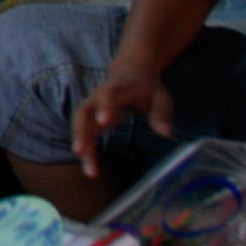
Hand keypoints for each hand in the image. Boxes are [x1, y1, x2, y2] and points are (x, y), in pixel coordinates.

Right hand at [71, 61, 174, 179]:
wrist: (132, 74)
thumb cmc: (147, 89)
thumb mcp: (160, 97)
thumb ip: (161, 114)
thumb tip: (165, 132)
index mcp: (118, 88)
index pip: (107, 95)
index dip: (104, 107)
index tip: (103, 122)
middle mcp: (98, 97)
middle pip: (83, 112)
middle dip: (80, 131)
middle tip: (80, 151)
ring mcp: (92, 109)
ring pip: (79, 126)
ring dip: (81, 146)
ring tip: (90, 171)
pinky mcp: (91, 120)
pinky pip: (84, 135)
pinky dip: (86, 152)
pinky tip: (92, 170)